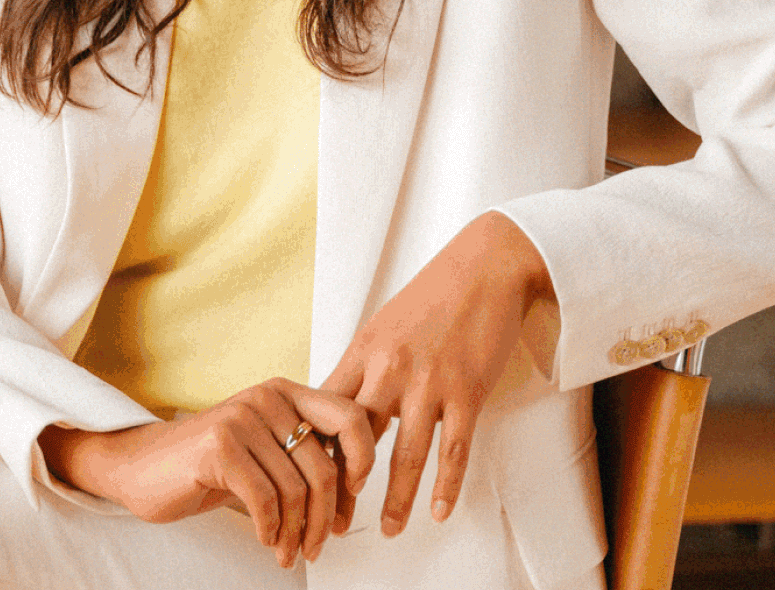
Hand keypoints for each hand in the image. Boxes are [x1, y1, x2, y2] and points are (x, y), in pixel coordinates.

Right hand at [40, 380, 376, 568]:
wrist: (144, 466)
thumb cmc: (211, 463)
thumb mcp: (265, 447)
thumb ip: (304, 451)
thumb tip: (355, 486)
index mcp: (285, 392)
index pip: (351, 416)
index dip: (363, 462)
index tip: (351, 500)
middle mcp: (266, 396)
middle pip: (325, 468)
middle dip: (327, 518)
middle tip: (318, 544)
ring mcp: (241, 418)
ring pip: (298, 491)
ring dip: (298, 534)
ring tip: (289, 551)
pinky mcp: (219, 446)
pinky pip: (267, 500)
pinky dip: (272, 530)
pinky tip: (267, 540)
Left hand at [320, 211, 555, 538]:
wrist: (486, 266)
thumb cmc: (435, 294)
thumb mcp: (385, 323)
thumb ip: (366, 364)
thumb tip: (341, 402)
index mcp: (365, 349)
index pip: (328, 410)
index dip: (315, 450)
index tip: (307, 481)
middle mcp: (390, 367)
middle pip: (356, 438)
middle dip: (343, 485)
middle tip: (335, 522)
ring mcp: (429, 381)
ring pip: (404, 454)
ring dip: (395, 498)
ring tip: (389, 529)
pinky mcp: (467, 390)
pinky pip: (453, 449)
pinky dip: (446, 485)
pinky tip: (438, 511)